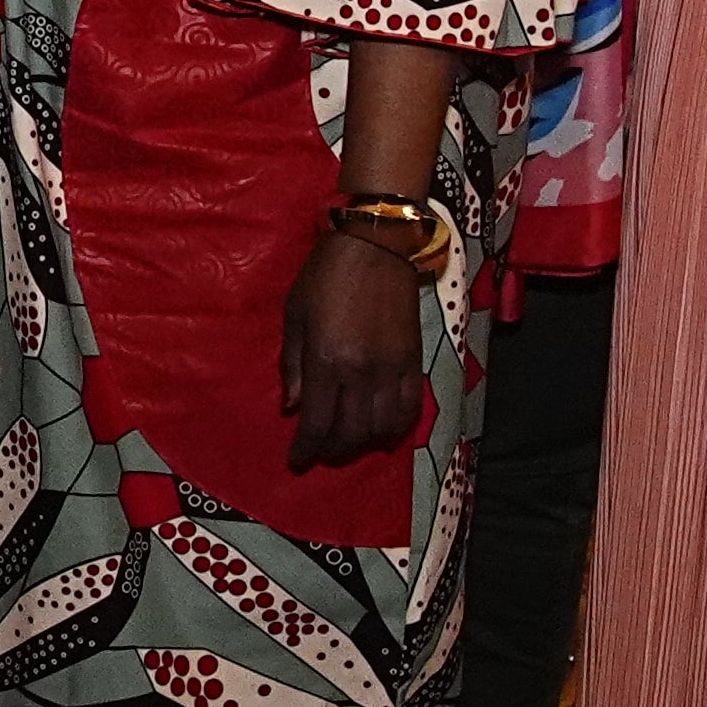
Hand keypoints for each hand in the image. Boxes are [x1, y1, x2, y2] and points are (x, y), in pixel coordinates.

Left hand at [277, 227, 428, 471]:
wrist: (376, 245)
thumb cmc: (325, 275)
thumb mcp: (295, 315)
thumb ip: (293, 364)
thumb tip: (292, 406)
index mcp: (327, 361)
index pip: (317, 422)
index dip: (306, 449)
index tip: (296, 461)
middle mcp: (361, 372)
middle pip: (350, 432)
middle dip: (333, 450)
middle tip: (320, 453)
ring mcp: (391, 368)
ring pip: (382, 427)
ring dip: (363, 443)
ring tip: (349, 443)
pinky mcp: (413, 361)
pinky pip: (409, 408)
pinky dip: (396, 428)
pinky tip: (383, 431)